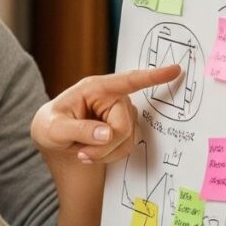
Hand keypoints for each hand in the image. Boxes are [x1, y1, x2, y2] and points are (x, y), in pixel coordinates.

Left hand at [31, 64, 181, 165]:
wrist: (52, 139)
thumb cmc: (50, 127)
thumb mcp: (54, 129)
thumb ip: (78, 131)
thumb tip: (107, 134)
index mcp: (94, 88)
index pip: (128, 81)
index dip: (152, 77)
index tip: (175, 69)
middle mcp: (112, 98)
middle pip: (124, 126)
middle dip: (104, 146)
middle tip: (81, 154)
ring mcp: (120, 113)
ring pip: (128, 139)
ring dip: (105, 153)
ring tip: (82, 152)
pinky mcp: (124, 128)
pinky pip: (127, 146)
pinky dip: (110, 156)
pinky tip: (91, 153)